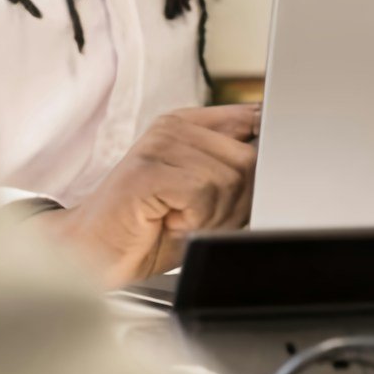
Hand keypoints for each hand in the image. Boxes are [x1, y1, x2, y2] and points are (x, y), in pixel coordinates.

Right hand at [43, 105, 259, 284]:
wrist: (96, 254)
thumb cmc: (150, 230)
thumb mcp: (206, 199)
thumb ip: (238, 176)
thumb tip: (277, 165)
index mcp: (191, 126)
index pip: (254, 120)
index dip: (265, 156)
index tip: (250, 187)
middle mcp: (176, 127)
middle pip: (249, 159)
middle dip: (236, 203)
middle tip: (201, 218)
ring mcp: (160, 144)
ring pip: (228, 178)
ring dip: (213, 215)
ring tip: (181, 220)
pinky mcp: (148, 168)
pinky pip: (202, 191)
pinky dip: (194, 219)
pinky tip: (169, 221)